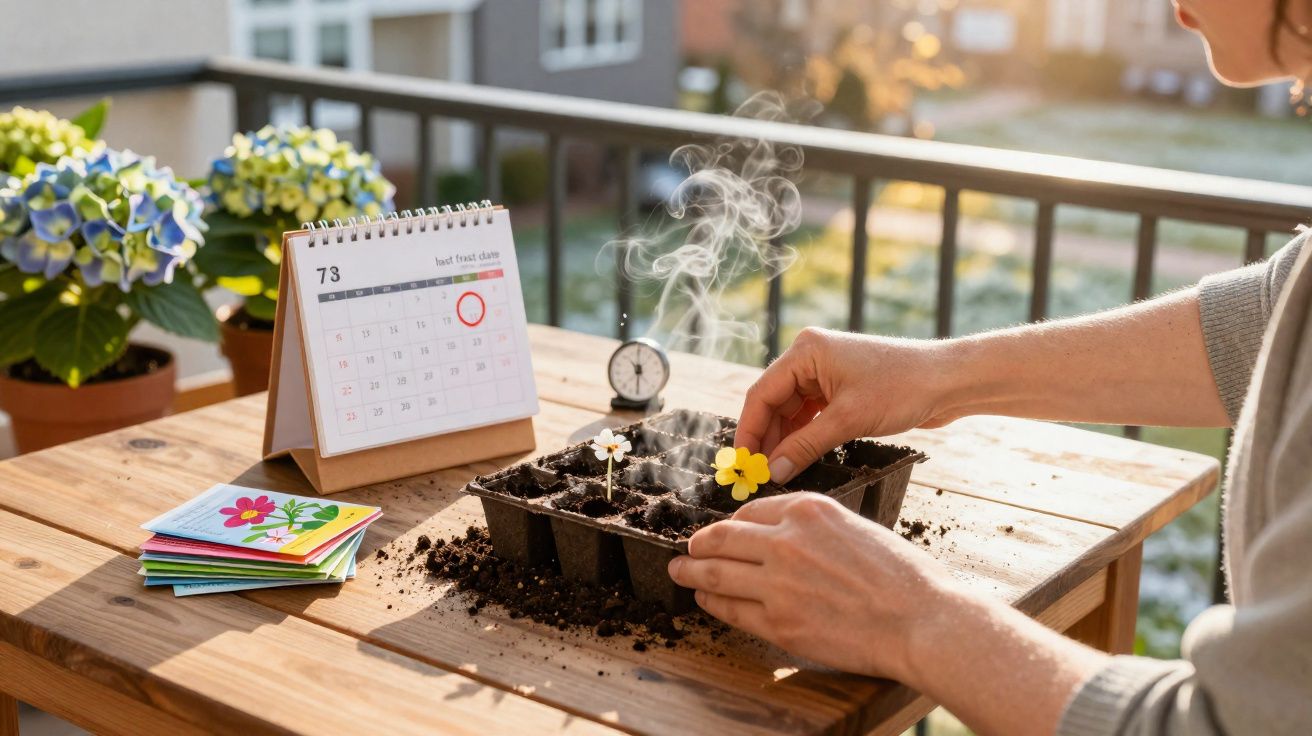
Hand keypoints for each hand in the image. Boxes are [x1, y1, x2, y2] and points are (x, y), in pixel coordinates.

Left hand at [667, 493, 960, 682]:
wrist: (922, 619)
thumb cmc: (903, 577)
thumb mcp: (855, 528)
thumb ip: (814, 530)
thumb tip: (782, 538)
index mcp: (808, 510)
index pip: (751, 511)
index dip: (731, 524)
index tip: (723, 533)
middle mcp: (786, 540)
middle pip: (722, 538)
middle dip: (699, 545)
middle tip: (687, 550)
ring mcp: (778, 583)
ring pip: (717, 573)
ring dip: (692, 572)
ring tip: (681, 572)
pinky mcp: (779, 622)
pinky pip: (732, 609)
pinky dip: (713, 603)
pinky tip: (707, 600)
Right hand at [735, 327, 957, 482]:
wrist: (948, 381)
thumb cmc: (903, 388)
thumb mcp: (847, 421)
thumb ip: (804, 447)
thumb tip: (772, 472)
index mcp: (806, 351)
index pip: (761, 393)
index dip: (749, 431)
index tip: (742, 464)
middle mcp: (811, 357)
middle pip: (773, 402)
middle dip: (766, 439)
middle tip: (757, 474)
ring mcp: (826, 372)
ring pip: (790, 411)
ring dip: (784, 440)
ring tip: (777, 472)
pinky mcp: (840, 388)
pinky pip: (810, 414)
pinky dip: (803, 436)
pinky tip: (798, 459)